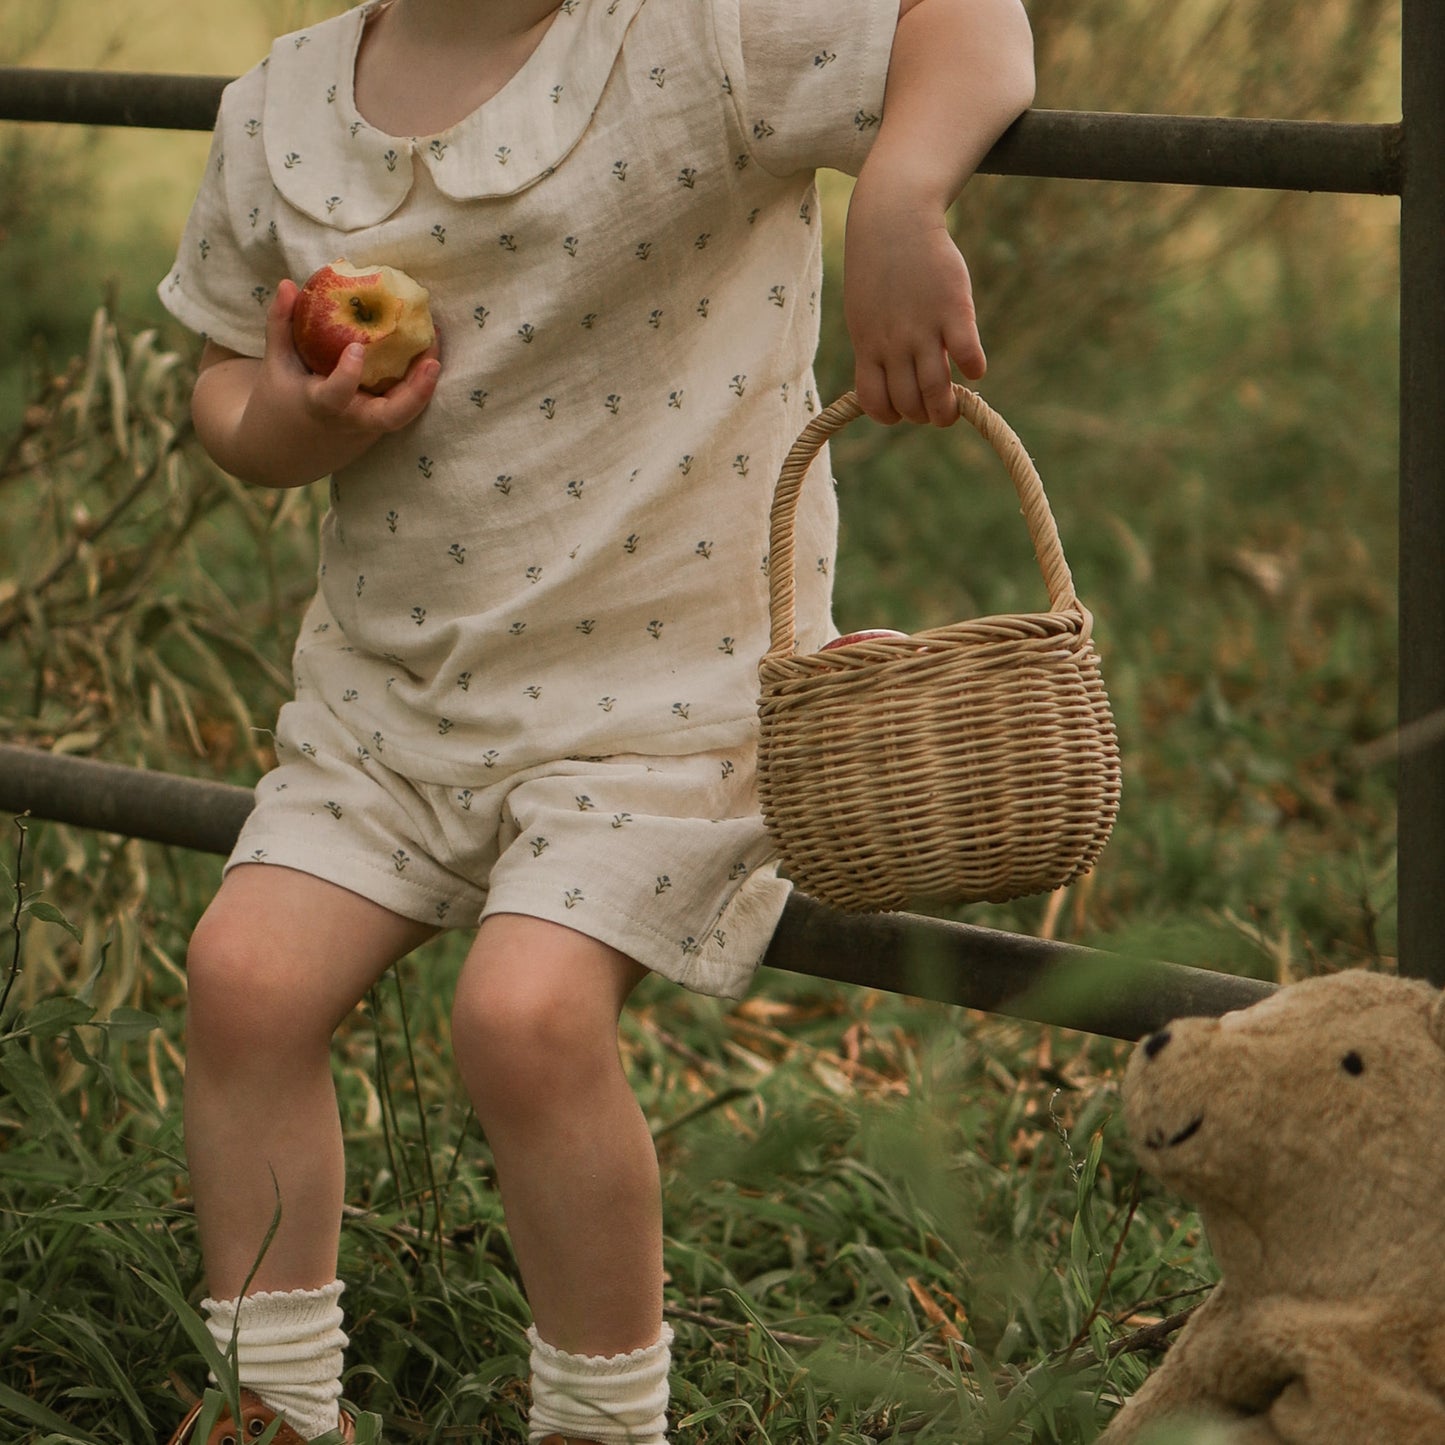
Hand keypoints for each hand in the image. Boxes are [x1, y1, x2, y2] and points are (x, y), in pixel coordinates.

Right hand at [192, 280, 441, 488]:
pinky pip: (405, 406)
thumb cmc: (281, 400)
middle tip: (433, 361)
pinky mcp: (381, 427)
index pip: (336, 396)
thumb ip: (280, 325)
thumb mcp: (276, 365)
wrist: (285, 451)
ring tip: (436, 344)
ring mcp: (370, 429)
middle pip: (391, 418)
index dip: (347, 376)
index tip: (356, 348)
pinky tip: (428, 348)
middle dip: (416, 394)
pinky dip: (419, 383)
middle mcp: (351, 422)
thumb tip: (288, 284)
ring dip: (426, 385)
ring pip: (406, 414)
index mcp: (320, 407)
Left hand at [842, 167, 985, 427]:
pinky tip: (974, 367)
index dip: (890, 415)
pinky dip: (974, 369)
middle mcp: (894, 343)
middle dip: (923, 416)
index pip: (875, 402)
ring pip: (936, 389)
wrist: (894, 219)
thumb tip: (892, 382)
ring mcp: (923, 328)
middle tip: (936, 411)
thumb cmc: (878, 269)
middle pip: (909, 402)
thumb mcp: (865, 314)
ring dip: (947, 409)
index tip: (902, 410)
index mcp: (868, 346)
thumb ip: (876, 347)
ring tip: (955, 408)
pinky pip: (967, 354)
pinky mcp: (953, 309)